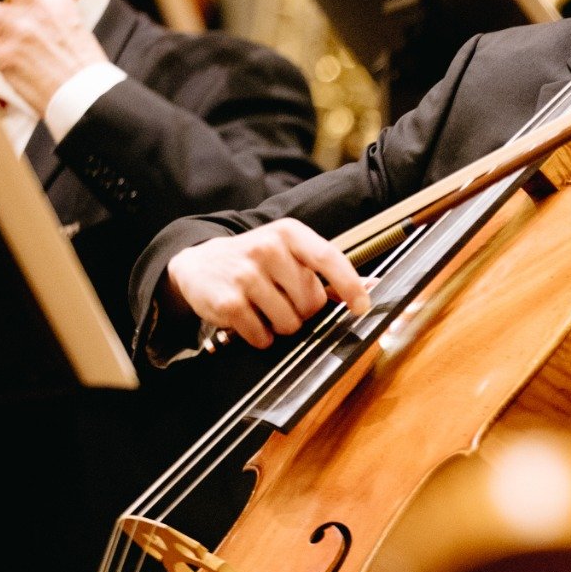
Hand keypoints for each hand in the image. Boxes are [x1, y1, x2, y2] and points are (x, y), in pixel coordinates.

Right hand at [164, 218, 371, 348]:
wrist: (198, 264)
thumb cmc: (255, 261)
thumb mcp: (289, 254)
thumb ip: (327, 271)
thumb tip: (371, 287)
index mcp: (290, 233)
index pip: (328, 258)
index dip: (349, 285)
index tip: (362, 307)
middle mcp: (268, 248)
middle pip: (310, 302)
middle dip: (304, 311)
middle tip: (284, 301)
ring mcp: (246, 274)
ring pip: (289, 323)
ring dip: (281, 326)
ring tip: (265, 310)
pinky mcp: (228, 302)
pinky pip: (262, 336)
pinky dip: (260, 337)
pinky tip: (250, 321)